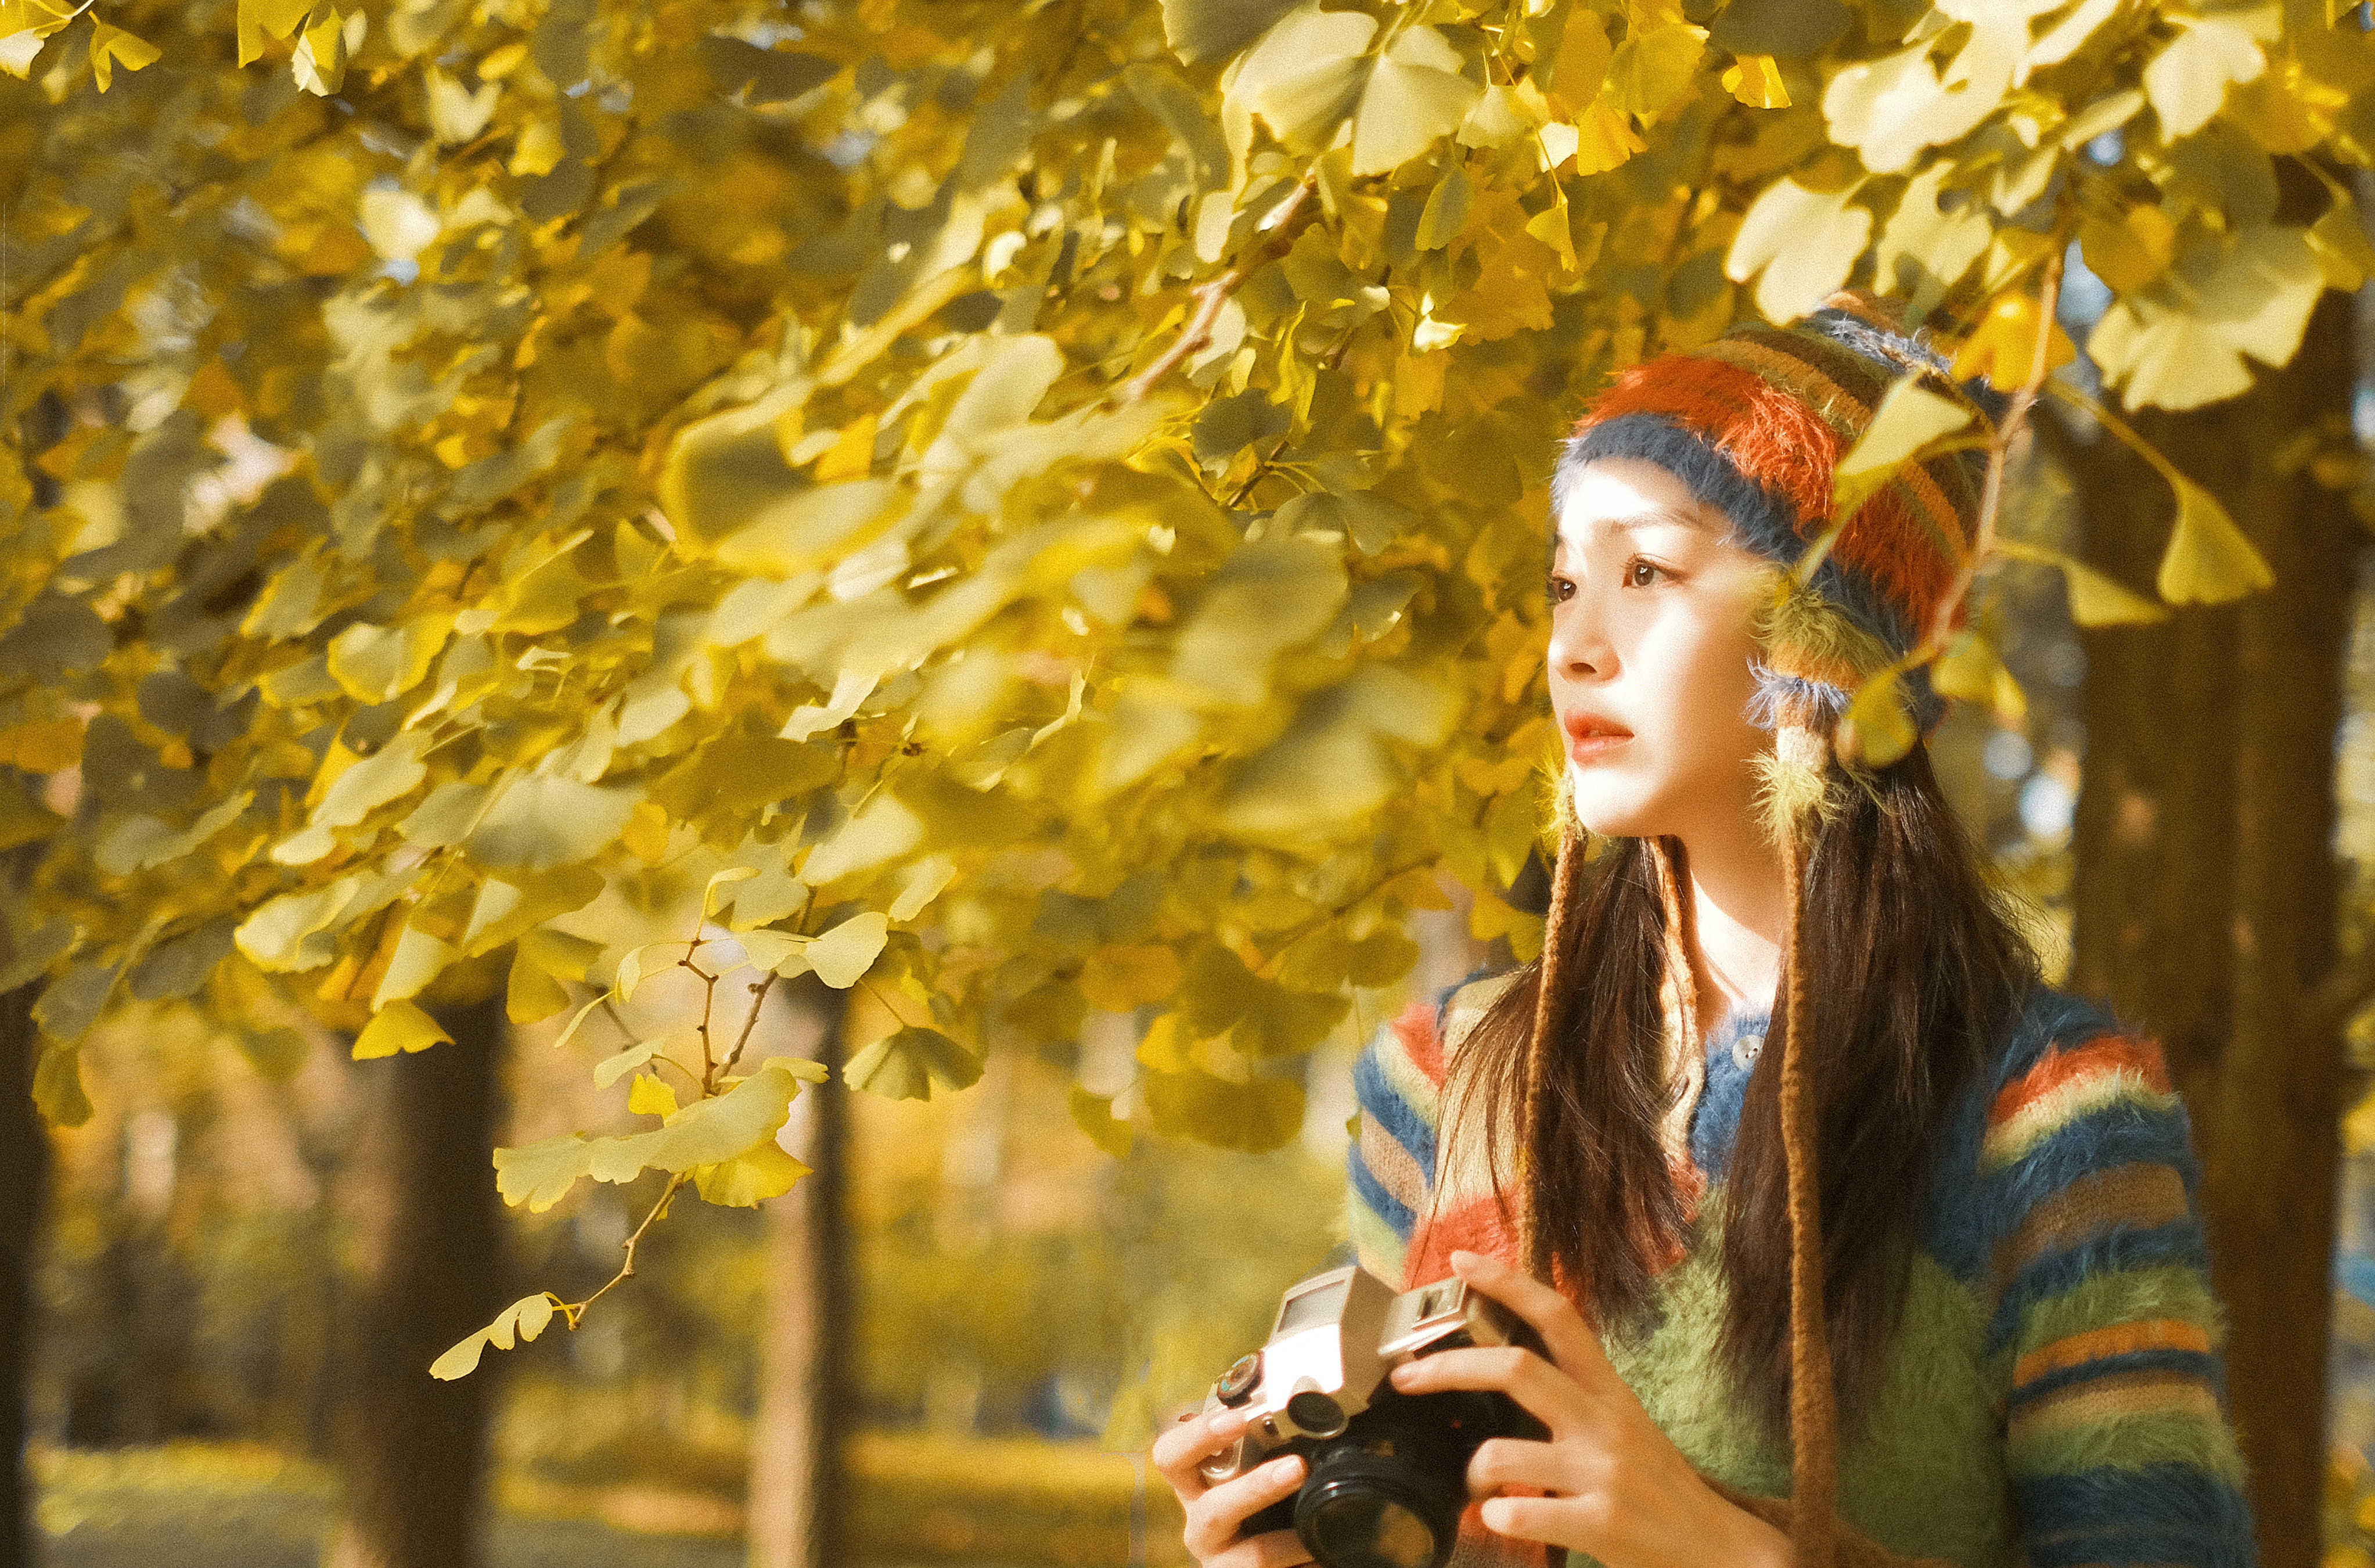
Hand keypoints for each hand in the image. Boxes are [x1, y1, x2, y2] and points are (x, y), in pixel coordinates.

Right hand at [1150, 1404, 1315, 1567]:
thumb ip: (1264, 1438)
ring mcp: (1223, 1562)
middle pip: (1213, 1510)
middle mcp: (1202, 1525)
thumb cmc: (1255, 1501)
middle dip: (1255, 1489)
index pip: (1172, 1456)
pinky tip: (1323, 1556)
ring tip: (1318, 1531)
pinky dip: (1305, 1565)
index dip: (1198, 1436)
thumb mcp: (1248, 1467)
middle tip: (1297, 1467)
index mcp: (1195, 1485)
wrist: (1258, 1558)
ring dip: (1289, 1542)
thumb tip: (1312, 1399)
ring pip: (1253, 1555)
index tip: (1237, 1419)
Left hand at [1383, 1250, 1789, 1567]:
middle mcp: (1605, 1422)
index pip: (1558, 1316)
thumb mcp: (1620, 1425)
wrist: (1721, 1550)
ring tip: (1476, 1485)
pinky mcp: (1600, 1525)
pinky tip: (1502, 1520)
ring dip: (1472, 1471)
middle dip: (1448, 1368)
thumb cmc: (1657, 1486)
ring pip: (1502, 1453)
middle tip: (1405, 1377)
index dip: (1507, 1281)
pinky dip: (1496, 1518)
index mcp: (1608, 1391)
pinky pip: (1519, 1515)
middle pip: (1515, 1369)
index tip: (1459, 1261)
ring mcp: (1602, 1473)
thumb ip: (1569, 1397)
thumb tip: (1495, 1367)